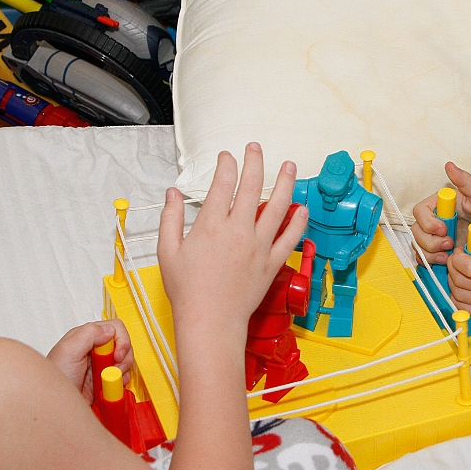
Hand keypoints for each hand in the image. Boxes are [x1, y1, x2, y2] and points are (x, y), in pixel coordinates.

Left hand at [47, 320, 133, 401]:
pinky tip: (111, 388)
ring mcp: (101, 365)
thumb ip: (88, 334)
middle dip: (124, 358)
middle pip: (123, 345)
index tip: (117, 356)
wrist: (56, 406)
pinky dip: (120, 384)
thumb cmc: (55, 380)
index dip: (121, 341)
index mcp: (86, 337)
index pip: (115, 328)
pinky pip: (121, 378)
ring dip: (122, 372)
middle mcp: (95, 349)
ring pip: (125, 362)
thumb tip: (110, 330)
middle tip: (114, 369)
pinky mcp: (105, 381)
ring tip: (109, 380)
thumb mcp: (68, 351)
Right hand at [158, 144, 308, 338]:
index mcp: (211, 225)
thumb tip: (173, 193)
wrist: (210, 321)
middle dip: (255, 161)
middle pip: (252, 186)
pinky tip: (303, 208)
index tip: (227, 157)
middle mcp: (239, 230)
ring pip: (278, 207)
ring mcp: (259, 246)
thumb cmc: (187, 290)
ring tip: (290, 166)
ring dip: (286, 183)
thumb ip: (170, 218)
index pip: (222, 183)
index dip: (226, 164)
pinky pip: (291, 238)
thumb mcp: (167, 251)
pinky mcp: (272, 262)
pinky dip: (299, 222)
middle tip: (256, 148)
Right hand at [411, 162, 470, 264]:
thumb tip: (450, 165)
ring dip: (431, 254)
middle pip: (416, 232)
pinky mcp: (440, 253)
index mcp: (439, 205)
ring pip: (420, 248)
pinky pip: (427, 260)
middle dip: (429, 241)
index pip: (420, 212)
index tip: (443, 229)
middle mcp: (434, 221)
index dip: (427, 222)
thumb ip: (466, 180)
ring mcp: (436, 238)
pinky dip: (433, 263)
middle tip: (449, 245)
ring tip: (449, 257)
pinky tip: (449, 263)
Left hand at [447, 207, 470, 317]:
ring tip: (459, 272)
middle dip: (452, 268)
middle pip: (460, 282)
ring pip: (460, 297)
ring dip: (453, 283)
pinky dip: (458, 299)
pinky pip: (468, 310)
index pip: (467, 267)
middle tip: (456, 260)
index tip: (460, 250)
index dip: (456, 258)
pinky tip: (463, 287)